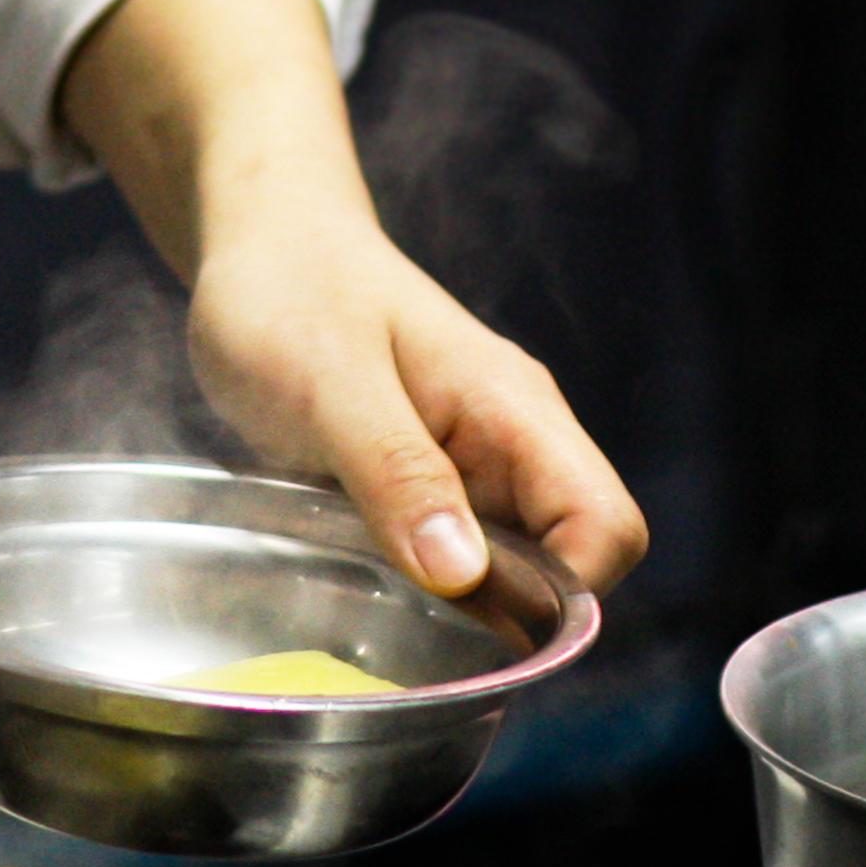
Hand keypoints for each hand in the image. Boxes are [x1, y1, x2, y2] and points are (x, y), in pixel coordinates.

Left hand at [57, 0, 646, 595]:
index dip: (564, 592)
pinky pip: (449, 559)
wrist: (259, 243)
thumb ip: (396, 472)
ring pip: (506, 572)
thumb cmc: (289, 291)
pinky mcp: (423, 486)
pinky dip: (417, 585)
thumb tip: (464, 576)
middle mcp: (511, 445)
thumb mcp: (329, 383)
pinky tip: (358, 582)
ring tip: (375, 600)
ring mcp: (470, 468)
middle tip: (410, 623)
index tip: (474, 619)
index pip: (605, 527)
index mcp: (515, 412)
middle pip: (568, 563)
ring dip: (456, 607)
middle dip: (506, 613)